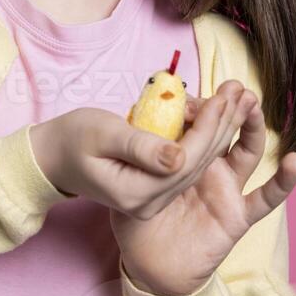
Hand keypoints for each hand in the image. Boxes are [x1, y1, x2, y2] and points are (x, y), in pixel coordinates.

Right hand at [28, 83, 271, 218]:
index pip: (185, 161)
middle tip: (242, 93)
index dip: (208, 128)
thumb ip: (141, 147)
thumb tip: (179, 155)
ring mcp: (152, 199)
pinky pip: (185, 163)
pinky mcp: (154, 189)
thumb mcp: (103, 134)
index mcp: (135, 193)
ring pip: (195, 165)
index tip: (224, 97)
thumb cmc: (73, 137)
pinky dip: (203, 138)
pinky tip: (217, 116)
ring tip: (238, 100)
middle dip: (222, 127)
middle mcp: (149, 202)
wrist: (53, 157)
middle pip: (197, 164)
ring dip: (219, 131)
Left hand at [109, 82, 295, 295]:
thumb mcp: (126, 178)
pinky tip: (294, 162)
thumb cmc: (132, 217)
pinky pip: (265, 198)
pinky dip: (283, 181)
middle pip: (224, 128)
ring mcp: (226, 187)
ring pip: (247, 150)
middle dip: (229, 105)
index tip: (188, 99)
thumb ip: (136, 154)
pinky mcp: (238, 214)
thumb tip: (143, 128)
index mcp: (182, 154)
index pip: (194, 123)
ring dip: (253, 126)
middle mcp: (208, 166)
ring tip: (252, 103)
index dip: (196, 109)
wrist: (146, 263)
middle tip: (233, 84)